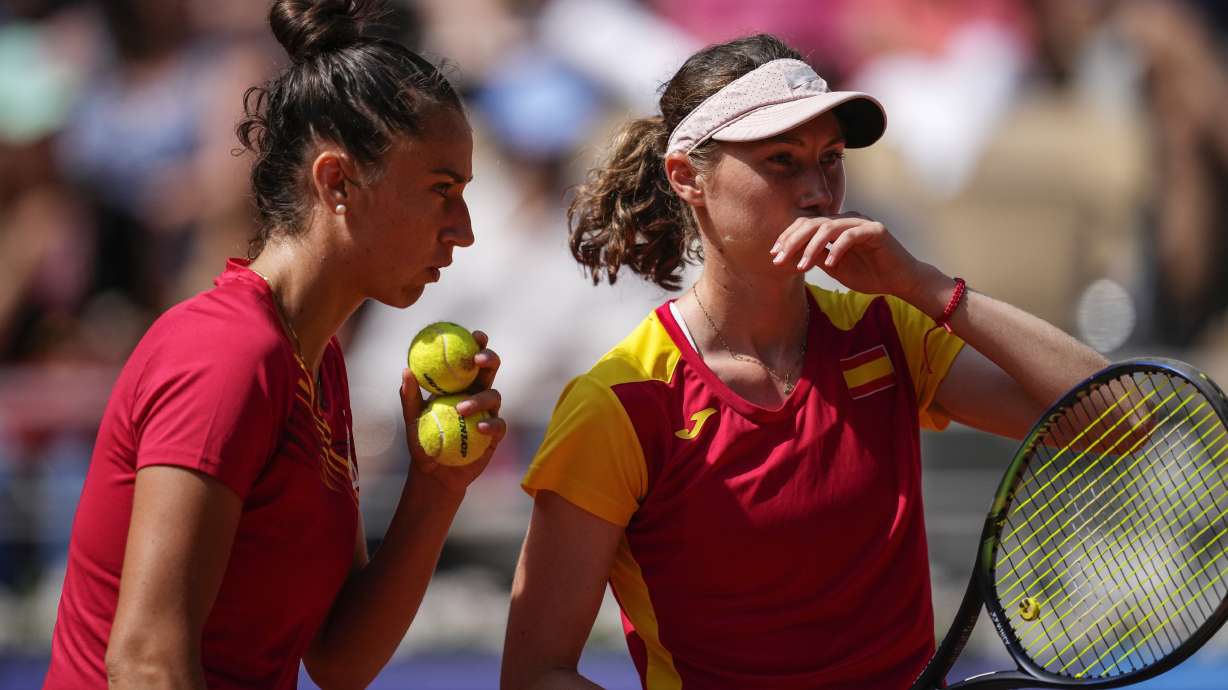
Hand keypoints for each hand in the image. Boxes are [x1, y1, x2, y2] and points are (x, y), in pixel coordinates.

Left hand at [399, 330, 507, 497]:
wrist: (434, 473)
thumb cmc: (422, 442)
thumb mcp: (412, 419)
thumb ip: (409, 397)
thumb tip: (406, 370)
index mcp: (460, 385)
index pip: (470, 359)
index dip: (476, 344)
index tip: (474, 336)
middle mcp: (477, 394)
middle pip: (490, 370)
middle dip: (489, 359)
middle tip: (477, 360)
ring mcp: (488, 414)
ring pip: (494, 396)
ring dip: (480, 398)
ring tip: (462, 409)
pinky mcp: (495, 435)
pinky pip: (498, 425)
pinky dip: (490, 424)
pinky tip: (479, 427)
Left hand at [770, 213, 923, 297]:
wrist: (901, 281)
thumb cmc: (869, 274)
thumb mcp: (835, 268)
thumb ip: (817, 258)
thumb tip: (790, 256)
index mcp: (836, 226)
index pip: (806, 225)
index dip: (787, 237)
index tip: (774, 255)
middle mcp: (847, 220)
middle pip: (812, 223)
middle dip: (793, 242)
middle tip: (780, 260)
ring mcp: (861, 223)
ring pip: (828, 228)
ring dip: (811, 248)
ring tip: (802, 267)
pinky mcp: (876, 231)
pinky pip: (850, 236)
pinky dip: (837, 250)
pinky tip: (829, 265)